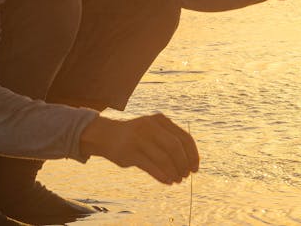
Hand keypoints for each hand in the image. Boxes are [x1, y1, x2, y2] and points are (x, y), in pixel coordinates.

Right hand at [80, 113, 198, 183]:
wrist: (105, 135)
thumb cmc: (137, 136)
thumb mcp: (154, 130)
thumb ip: (170, 140)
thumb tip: (191, 161)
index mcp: (160, 120)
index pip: (184, 138)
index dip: (193, 155)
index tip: (195, 168)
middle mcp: (150, 126)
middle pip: (175, 147)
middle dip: (183, 164)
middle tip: (186, 175)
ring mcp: (139, 139)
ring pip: (163, 159)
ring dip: (173, 172)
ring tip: (177, 180)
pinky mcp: (129, 153)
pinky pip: (151, 167)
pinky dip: (162, 176)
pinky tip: (167, 181)